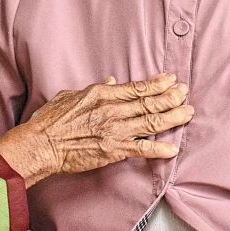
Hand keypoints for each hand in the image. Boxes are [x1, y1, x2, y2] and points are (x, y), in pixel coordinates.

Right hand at [0, 73, 193, 187]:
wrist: (41, 144)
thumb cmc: (51, 120)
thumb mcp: (71, 95)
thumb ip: (94, 89)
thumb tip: (111, 82)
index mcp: (102, 95)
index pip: (137, 87)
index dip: (158, 83)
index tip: (172, 80)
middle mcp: (113, 110)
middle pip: (150, 102)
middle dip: (171, 97)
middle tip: (186, 93)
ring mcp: (115, 131)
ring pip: (152, 122)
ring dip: (173, 117)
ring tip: (188, 113)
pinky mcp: (114, 150)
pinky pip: (143, 149)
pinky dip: (160, 149)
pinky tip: (174, 148)